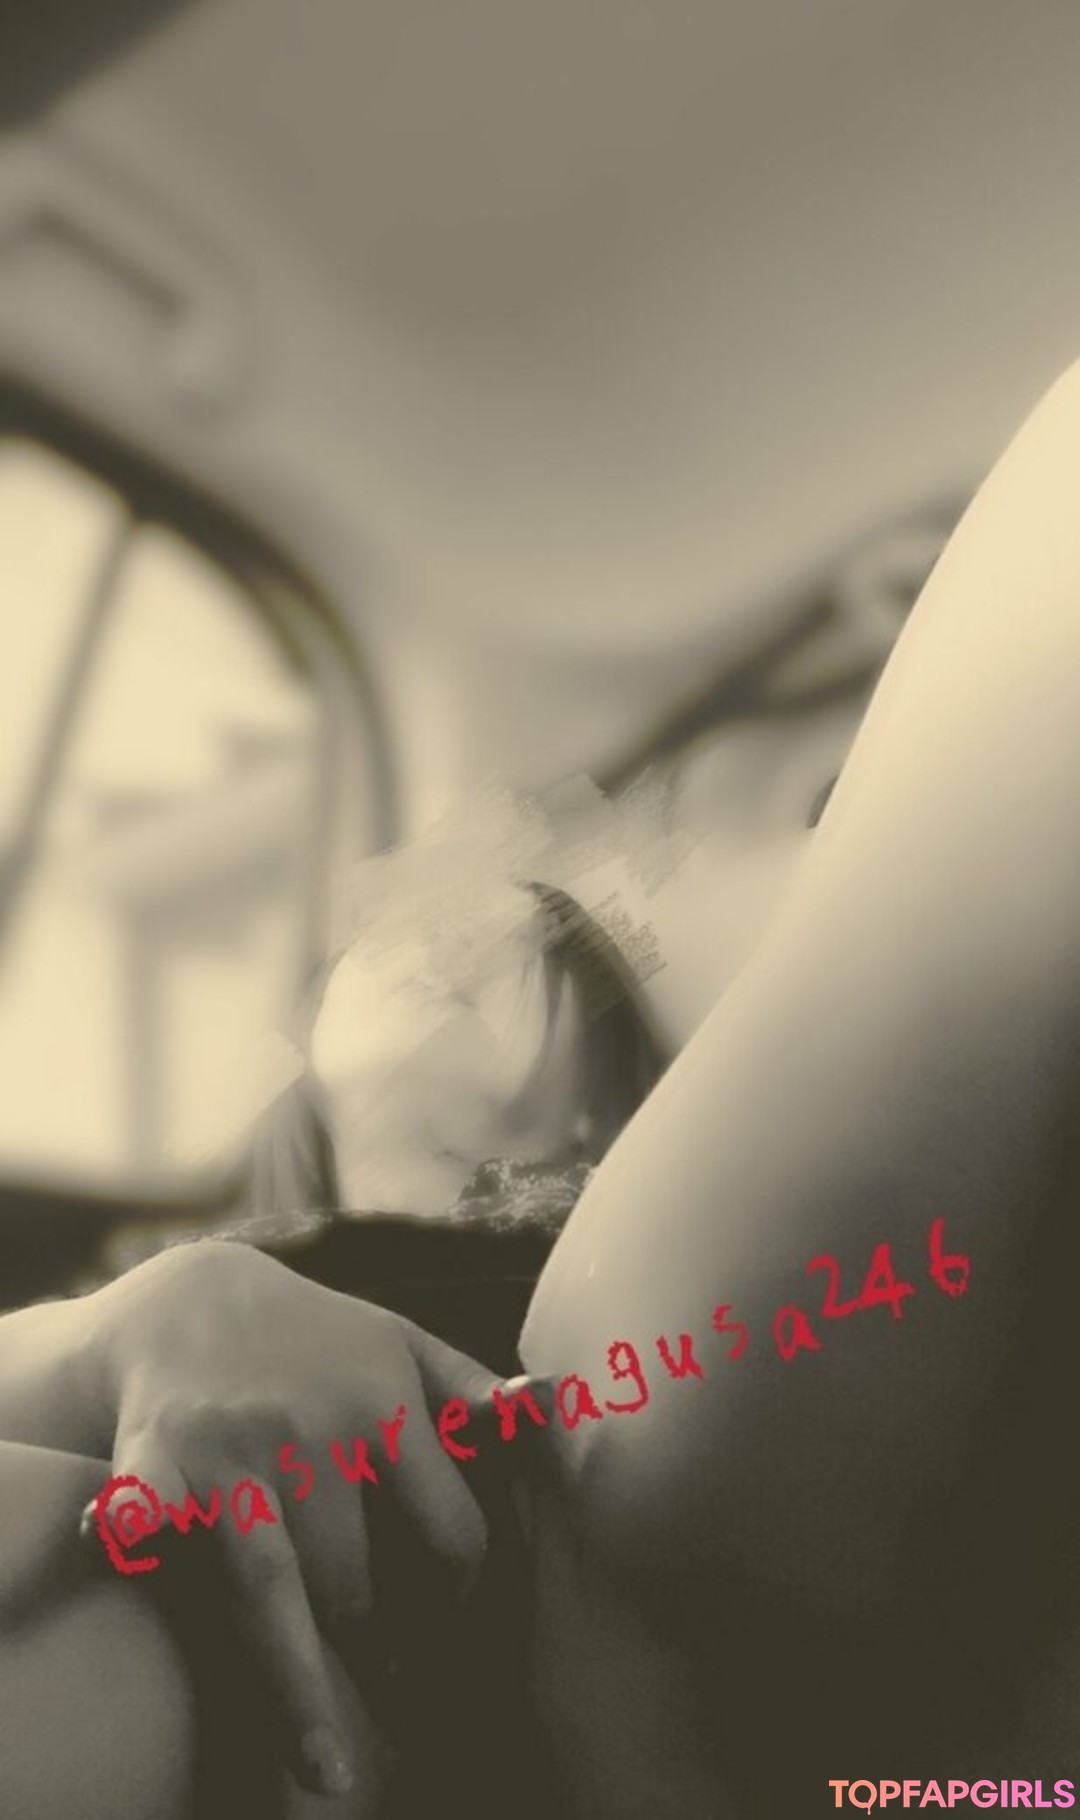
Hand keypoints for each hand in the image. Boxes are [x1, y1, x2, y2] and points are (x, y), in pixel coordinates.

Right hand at [85, 1239, 498, 1797]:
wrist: (194, 1299)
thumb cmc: (317, 1338)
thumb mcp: (402, 1343)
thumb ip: (473, 1389)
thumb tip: (552, 1402)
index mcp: (385, 1400)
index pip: (450, 1531)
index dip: (461, 1593)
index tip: (451, 1624)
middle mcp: (312, 1427)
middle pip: (355, 1580)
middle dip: (372, 1642)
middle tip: (383, 1682)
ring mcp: (232, 1447)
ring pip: (272, 1590)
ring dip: (299, 1681)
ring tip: (330, 1771)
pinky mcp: (156, 1460)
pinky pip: (146, 1520)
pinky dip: (132, 1536)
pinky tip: (123, 1561)